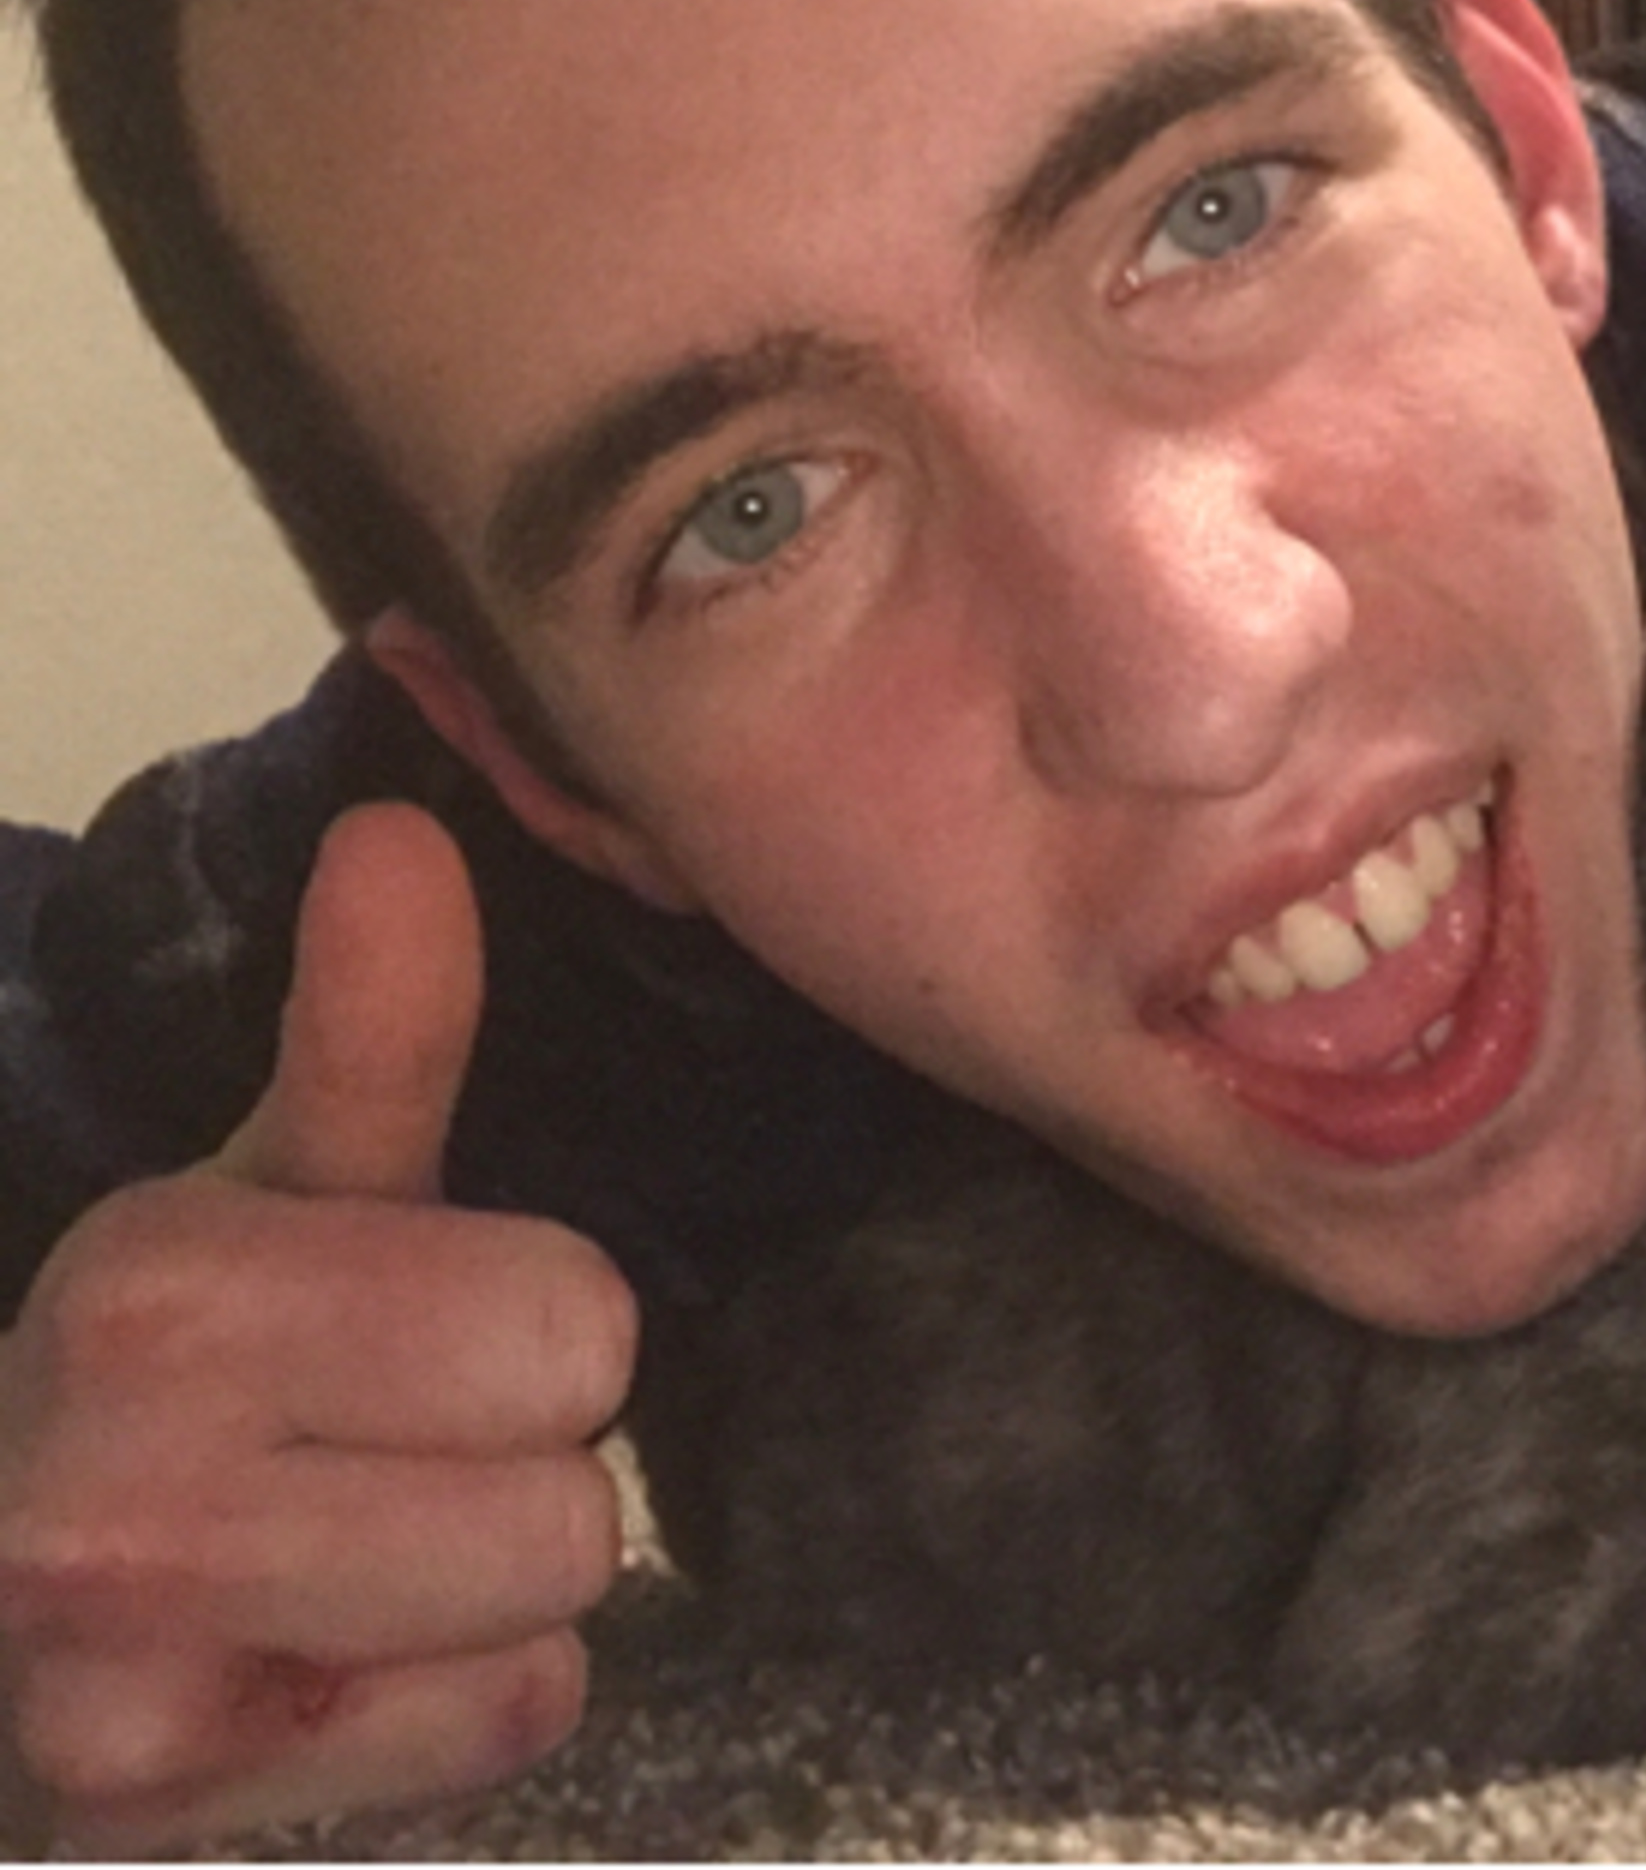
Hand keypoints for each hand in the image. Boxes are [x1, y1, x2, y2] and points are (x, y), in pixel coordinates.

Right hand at [0, 803, 638, 1850]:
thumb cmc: (179, 1371)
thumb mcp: (275, 1187)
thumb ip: (370, 1030)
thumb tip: (403, 835)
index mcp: (161, 1301)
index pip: (569, 1326)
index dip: (536, 1324)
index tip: (429, 1328)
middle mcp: (115, 1509)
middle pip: (571, 1502)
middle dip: (521, 1463)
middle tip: (401, 1451)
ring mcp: (125, 1700)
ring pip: (544, 1629)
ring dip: (494, 1592)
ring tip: (372, 1552)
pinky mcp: (165, 1829)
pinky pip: (495, 1738)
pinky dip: (452, 1707)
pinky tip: (343, 1659)